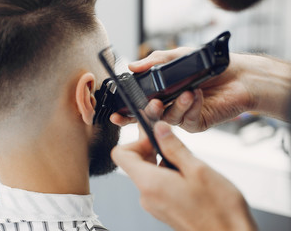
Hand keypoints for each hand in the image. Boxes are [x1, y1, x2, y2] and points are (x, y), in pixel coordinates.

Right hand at [111, 48, 253, 131]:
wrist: (239, 74)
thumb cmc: (207, 65)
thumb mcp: (177, 58)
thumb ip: (154, 62)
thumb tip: (132, 65)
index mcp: (162, 93)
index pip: (139, 106)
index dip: (127, 112)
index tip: (116, 114)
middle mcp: (170, 107)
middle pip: (151, 116)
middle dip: (149, 111)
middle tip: (155, 103)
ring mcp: (183, 116)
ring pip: (169, 119)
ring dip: (177, 105)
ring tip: (187, 92)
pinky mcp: (198, 122)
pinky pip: (188, 120)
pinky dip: (192, 106)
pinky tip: (199, 94)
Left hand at [111, 121, 256, 230]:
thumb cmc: (218, 210)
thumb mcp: (197, 169)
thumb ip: (174, 147)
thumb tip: (159, 129)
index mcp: (150, 183)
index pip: (121, 154)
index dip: (136, 141)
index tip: (156, 137)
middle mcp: (147, 196)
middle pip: (135, 163)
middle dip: (153, 150)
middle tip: (174, 145)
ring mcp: (154, 204)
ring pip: (149, 173)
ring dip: (164, 163)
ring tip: (188, 165)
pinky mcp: (163, 209)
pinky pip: (158, 186)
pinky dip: (169, 175)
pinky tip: (189, 178)